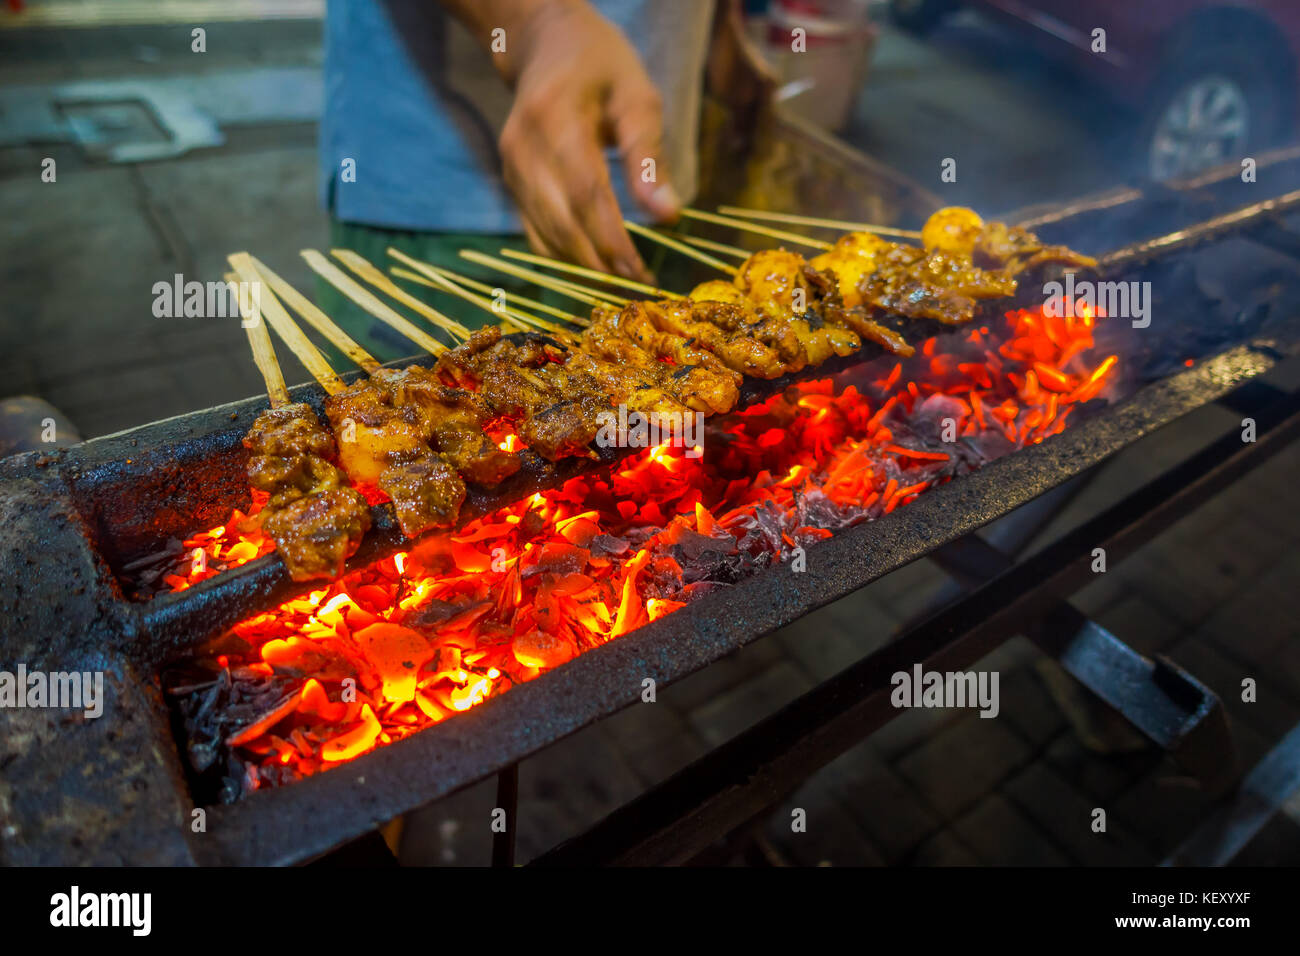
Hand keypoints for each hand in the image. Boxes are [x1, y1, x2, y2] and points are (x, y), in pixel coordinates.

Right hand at [494, 1, 679, 279]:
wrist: (545, 45)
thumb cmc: (602, 66)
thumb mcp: (637, 97)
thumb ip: (649, 156)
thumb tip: (668, 215)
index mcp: (556, 119)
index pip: (585, 193)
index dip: (612, 239)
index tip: (640, 271)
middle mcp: (524, 147)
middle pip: (561, 220)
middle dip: (600, 261)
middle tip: (635, 287)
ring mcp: (511, 167)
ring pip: (544, 232)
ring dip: (582, 265)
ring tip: (620, 283)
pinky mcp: (510, 181)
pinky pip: (533, 229)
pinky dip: (562, 254)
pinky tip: (593, 267)